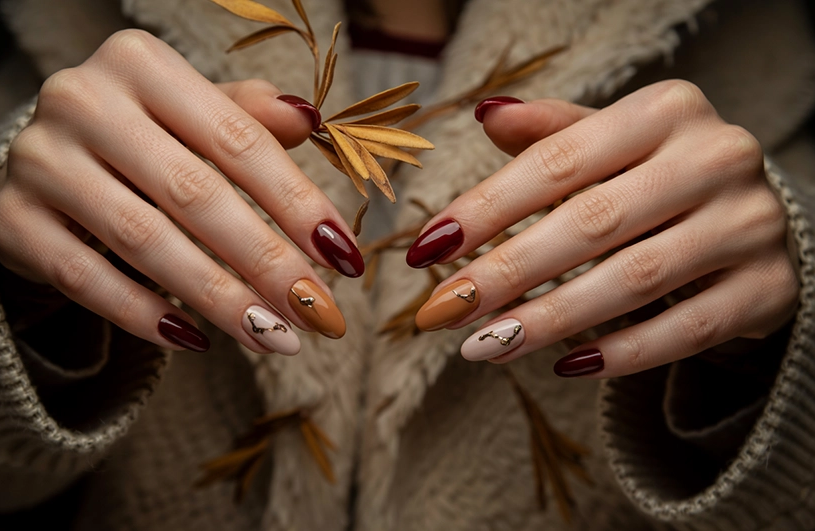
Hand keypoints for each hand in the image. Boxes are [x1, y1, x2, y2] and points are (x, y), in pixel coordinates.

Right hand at [0, 29, 358, 355]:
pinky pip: (85, 278)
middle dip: (267, 263)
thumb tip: (312, 118)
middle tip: (319, 314)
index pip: (239, 141)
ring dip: (218, 298)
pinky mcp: (12, 218)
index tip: (345, 260)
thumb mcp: (194, 114)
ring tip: (276, 338)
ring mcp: (41, 159)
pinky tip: (196, 341)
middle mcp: (84, 100)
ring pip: (143, 240)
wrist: (46, 161)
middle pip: (195, 194)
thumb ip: (247, 115)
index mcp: (142, 63)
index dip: (298, 204)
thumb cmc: (142, 137)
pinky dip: (143, 315)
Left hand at [407, 80, 798, 376]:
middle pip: (591, 222)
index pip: (558, 161)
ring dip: (548, 320)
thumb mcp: (610, 141)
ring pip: (634, 280)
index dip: (486, 208)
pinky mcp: (769, 288)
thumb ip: (551, 132)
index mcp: (665, 110)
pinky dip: (622, 353)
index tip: (427, 249)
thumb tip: (485, 115)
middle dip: (506, 271)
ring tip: (483, 346)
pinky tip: (566, 366)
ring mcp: (750, 224)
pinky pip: (686, 330)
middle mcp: (716, 157)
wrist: (756, 217)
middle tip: (444, 309)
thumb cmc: (657, 177)